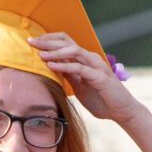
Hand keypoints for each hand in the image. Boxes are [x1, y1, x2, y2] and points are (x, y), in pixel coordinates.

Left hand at [28, 33, 142, 126]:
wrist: (121, 112)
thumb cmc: (101, 99)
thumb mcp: (80, 86)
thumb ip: (69, 75)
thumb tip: (53, 68)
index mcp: (85, 59)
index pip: (65, 42)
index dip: (48, 40)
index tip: (32, 42)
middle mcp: (91, 58)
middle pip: (67, 42)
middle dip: (47, 41)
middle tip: (30, 42)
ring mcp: (96, 66)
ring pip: (73, 51)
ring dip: (55, 52)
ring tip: (40, 54)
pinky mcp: (100, 77)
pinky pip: (79, 68)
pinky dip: (64, 66)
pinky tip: (52, 66)